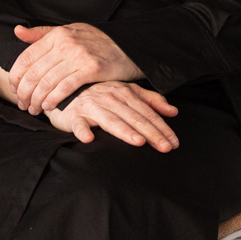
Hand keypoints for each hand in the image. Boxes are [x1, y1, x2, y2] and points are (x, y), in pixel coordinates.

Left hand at [8, 24, 141, 114]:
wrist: (130, 47)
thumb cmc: (98, 42)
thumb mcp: (70, 31)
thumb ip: (43, 33)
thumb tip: (17, 31)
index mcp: (57, 34)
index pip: (25, 58)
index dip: (15, 78)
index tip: (14, 90)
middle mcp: (66, 43)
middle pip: (34, 73)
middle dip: (24, 93)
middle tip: (23, 105)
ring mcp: (79, 56)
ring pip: (47, 82)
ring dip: (37, 100)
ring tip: (35, 109)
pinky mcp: (92, 69)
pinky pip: (65, 88)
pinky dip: (54, 99)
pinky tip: (49, 106)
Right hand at [45, 81, 179, 151]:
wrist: (66, 91)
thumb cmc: (100, 95)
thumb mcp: (127, 92)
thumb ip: (151, 100)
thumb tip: (173, 111)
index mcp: (125, 93)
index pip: (147, 112)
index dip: (162, 127)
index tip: (174, 142)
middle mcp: (110, 98)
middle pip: (134, 118)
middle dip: (152, 133)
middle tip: (166, 148)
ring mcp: (92, 107)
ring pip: (111, 120)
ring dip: (124, 131)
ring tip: (139, 142)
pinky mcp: (74, 116)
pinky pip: (79, 124)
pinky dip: (83, 131)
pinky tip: (89, 139)